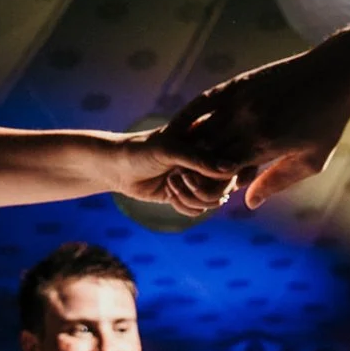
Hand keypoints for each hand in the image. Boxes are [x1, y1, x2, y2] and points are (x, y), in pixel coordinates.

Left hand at [111, 133, 237, 215]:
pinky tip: (168, 194)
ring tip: (171, 184)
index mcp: (208, 140)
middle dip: (203, 188)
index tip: (193, 170)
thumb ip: (200, 159)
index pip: (232, 160)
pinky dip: (184, 207)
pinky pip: (199, 210)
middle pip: (227, 185)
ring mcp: (198, 179)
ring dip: (191, 198)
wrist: (117, 168)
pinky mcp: (187, 196)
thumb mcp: (170, 151)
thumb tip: (231, 169)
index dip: (221, 173)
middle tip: (181, 178)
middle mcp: (207, 159)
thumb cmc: (142, 150)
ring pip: (213, 201)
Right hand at [161, 20, 349, 208]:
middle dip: (194, 169)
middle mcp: (247, 124)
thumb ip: (277, 181)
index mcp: (264, 145)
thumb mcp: (310, 160)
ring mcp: (239, 102)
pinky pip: (202, 104)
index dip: (210, 185)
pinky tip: (179, 128)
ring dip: (188, 146)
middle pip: (204, 153)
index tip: (208, 191)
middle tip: (187, 178)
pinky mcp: (236, 84)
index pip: (222, 173)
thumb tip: (248, 202)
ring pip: (199, 129)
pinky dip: (187, 118)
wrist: (334, 74)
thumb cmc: (327, 122)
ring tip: (180, 158)